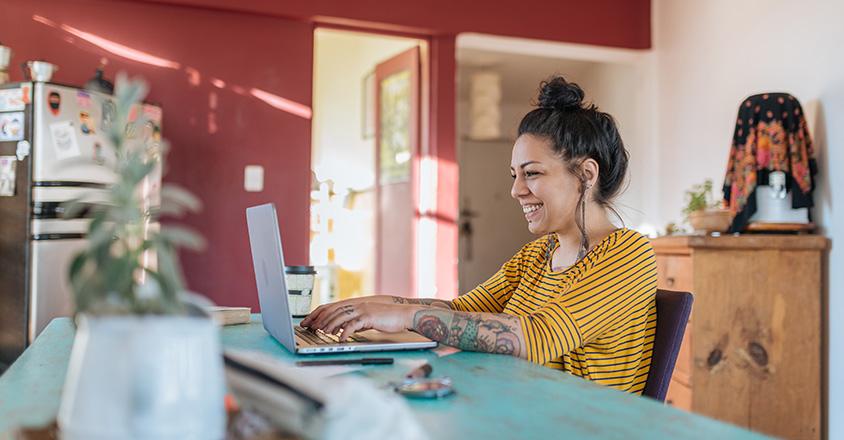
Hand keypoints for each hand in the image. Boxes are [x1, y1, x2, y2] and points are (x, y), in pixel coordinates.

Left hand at [301, 301, 419, 340]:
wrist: (404, 314)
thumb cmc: (387, 318)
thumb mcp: (366, 318)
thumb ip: (353, 321)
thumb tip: (339, 329)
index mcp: (354, 304)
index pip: (330, 306)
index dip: (317, 313)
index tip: (307, 321)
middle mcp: (356, 304)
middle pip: (332, 310)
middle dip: (319, 319)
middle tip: (310, 328)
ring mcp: (362, 309)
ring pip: (340, 316)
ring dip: (330, 325)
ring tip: (323, 333)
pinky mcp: (369, 316)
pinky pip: (353, 324)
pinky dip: (345, 332)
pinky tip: (341, 339)